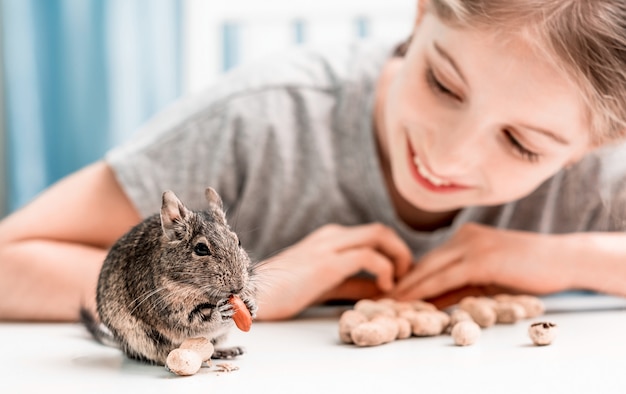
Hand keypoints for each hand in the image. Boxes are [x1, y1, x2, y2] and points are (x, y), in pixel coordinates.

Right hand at [254, 223, 411, 319]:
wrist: (252, 297)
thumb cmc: (284, 294)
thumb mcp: (325, 286)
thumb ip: (353, 283)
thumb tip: (382, 289)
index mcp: (329, 239)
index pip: (371, 236)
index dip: (393, 253)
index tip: (401, 276)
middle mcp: (331, 236)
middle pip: (380, 230)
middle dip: (401, 250)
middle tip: (407, 275)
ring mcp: (329, 246)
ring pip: (379, 234)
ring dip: (398, 256)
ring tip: (399, 281)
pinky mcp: (327, 263)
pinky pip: (369, 256)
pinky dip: (384, 270)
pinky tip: (384, 288)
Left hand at [388, 223, 570, 304]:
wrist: (562, 260)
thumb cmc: (530, 270)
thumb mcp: (489, 277)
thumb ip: (462, 285)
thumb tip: (435, 301)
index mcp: (465, 237)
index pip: (431, 260)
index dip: (410, 276)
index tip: (392, 291)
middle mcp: (464, 237)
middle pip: (425, 262)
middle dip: (402, 281)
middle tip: (381, 297)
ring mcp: (472, 245)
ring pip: (431, 269)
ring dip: (409, 287)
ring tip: (389, 302)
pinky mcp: (481, 259)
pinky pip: (446, 277)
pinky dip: (427, 290)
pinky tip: (413, 301)